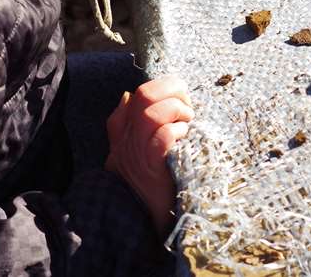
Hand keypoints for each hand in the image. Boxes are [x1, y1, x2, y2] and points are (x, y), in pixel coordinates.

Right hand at [104, 75, 193, 234]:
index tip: (181, 104)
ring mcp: (138, 150)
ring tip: (186, 127)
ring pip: (153, 112)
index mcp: (125, 129)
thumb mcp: (125, 152)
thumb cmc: (138, 185)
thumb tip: (127, 95)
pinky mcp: (152, 165)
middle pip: (145, 94)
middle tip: (187, 113)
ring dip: (177, 113)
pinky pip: (163, 136)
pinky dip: (177, 132)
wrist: (135, 221)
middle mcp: (129, 136)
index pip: (140, 92)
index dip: (165, 89)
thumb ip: (123, 122)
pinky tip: (182, 141)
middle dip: (174, 95)